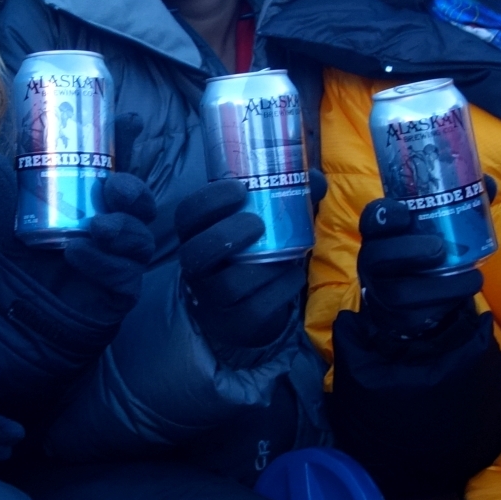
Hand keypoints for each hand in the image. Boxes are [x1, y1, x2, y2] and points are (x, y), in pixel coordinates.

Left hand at [0, 113, 158, 346]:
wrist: (12, 320)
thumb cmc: (14, 266)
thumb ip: (0, 196)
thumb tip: (0, 161)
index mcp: (90, 201)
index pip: (116, 166)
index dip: (127, 142)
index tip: (128, 122)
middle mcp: (112, 225)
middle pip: (142, 199)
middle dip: (134, 188)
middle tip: (113, 186)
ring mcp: (120, 258)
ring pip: (142, 235)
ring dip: (122, 227)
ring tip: (96, 226)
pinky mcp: (121, 290)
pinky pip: (126, 273)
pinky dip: (105, 262)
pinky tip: (80, 255)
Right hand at [170, 180, 305, 356]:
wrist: (245, 305)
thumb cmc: (252, 251)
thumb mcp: (259, 222)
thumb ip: (285, 197)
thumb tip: (313, 178)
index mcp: (196, 234)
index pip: (188, 215)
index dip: (209, 200)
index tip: (240, 189)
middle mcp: (197, 267)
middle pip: (197, 252)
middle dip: (227, 235)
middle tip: (257, 223)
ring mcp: (213, 298)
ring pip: (228, 285)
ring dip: (262, 266)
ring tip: (286, 254)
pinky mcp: (236, 321)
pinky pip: (256, 307)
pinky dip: (280, 288)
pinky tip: (294, 275)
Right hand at [353, 197, 481, 342]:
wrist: (412, 301)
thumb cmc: (423, 252)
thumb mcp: (432, 227)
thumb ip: (456, 203)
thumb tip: (485, 183)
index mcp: (380, 233)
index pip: (372, 219)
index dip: (384, 215)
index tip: (404, 212)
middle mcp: (374, 262)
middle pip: (377, 256)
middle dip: (408, 250)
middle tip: (439, 248)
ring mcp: (383, 292)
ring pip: (400, 291)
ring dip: (439, 284)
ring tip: (472, 276)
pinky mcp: (398, 317)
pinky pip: (419, 314)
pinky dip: (448, 302)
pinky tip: (467, 292)